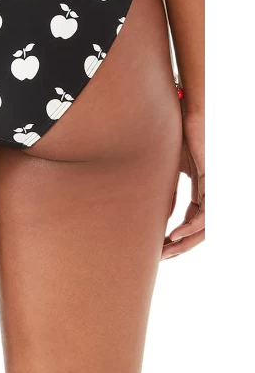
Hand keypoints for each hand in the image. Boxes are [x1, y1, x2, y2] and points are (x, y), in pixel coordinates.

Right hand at [163, 112, 204, 259]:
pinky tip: (176, 234)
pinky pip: (206, 212)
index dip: (178, 236)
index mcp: (201, 189)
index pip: (192, 220)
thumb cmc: (180, 136)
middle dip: (180, 245)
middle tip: (162, 257)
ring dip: (186, 242)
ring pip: (205, 226)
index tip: (160, 246)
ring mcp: (212, 188)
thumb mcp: (170, 169)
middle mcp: (209, 192)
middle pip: (199, 228)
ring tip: (167, 251)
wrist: (190, 116)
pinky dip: (192, 226)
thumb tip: (160, 213)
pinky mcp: (211, 181)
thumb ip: (167, 190)